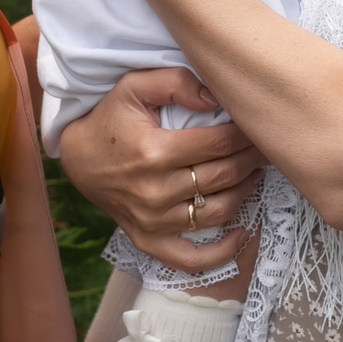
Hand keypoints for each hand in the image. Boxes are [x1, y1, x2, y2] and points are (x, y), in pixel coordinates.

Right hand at [58, 68, 265, 273]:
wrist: (79, 158)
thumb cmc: (110, 119)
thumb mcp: (134, 86)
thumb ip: (176, 82)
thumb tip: (215, 98)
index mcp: (154, 152)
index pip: (219, 144)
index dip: (245, 135)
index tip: (256, 126)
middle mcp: (155, 191)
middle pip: (223, 176)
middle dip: (250, 159)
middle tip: (263, 147)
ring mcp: (152, 221)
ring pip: (217, 211)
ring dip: (245, 193)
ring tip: (254, 174)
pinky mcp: (148, 240)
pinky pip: (190, 259)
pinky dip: (221, 253)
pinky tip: (242, 234)